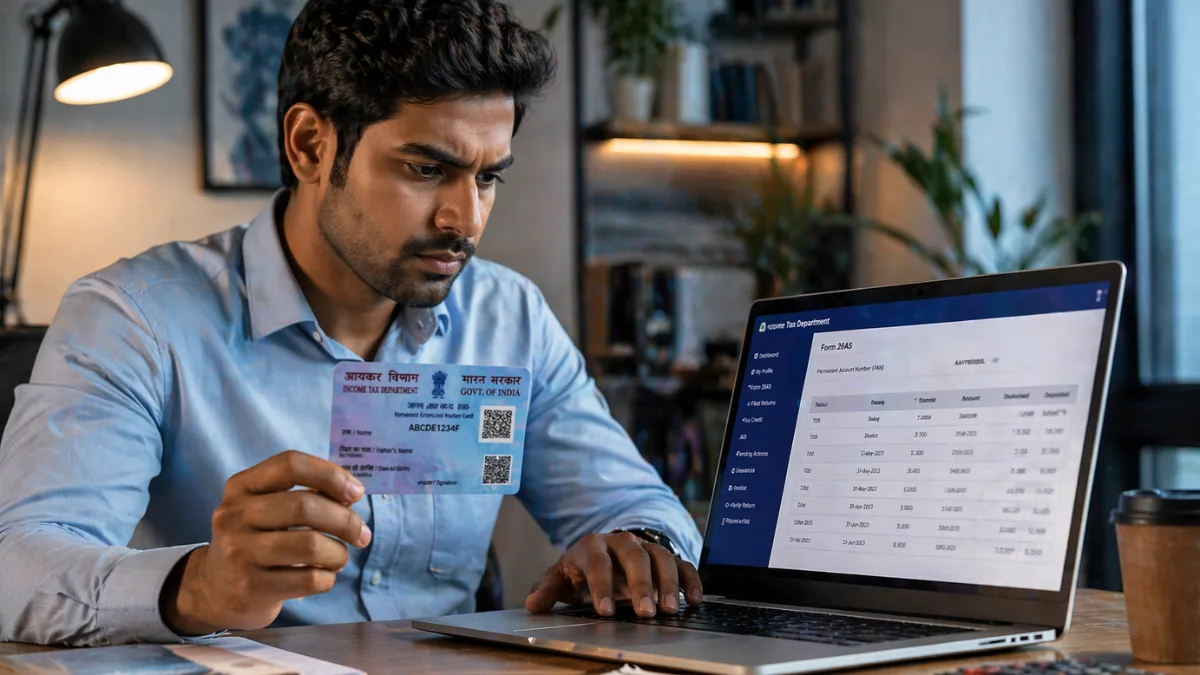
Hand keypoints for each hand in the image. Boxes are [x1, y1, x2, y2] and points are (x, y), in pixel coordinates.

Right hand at [161, 450, 371, 634]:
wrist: (216, 590)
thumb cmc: (256, 540)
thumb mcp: (268, 509)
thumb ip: (307, 495)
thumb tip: (351, 494)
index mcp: (241, 487)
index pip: (291, 465)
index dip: (331, 474)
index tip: (357, 492)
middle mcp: (234, 516)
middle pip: (305, 506)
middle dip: (345, 520)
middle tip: (362, 534)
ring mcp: (239, 553)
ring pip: (311, 545)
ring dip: (339, 553)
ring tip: (340, 557)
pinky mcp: (251, 588)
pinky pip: (308, 579)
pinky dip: (328, 577)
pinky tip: (324, 577)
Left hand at [525, 531, 702, 617]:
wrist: (604, 552)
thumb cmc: (582, 569)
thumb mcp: (561, 577)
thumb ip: (547, 589)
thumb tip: (532, 603)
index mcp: (593, 546)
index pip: (598, 562)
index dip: (601, 585)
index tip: (606, 611)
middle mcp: (622, 542)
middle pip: (635, 557)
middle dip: (641, 585)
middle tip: (645, 612)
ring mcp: (646, 548)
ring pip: (661, 558)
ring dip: (668, 584)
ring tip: (670, 609)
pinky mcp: (666, 557)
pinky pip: (682, 564)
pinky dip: (690, 580)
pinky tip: (694, 600)